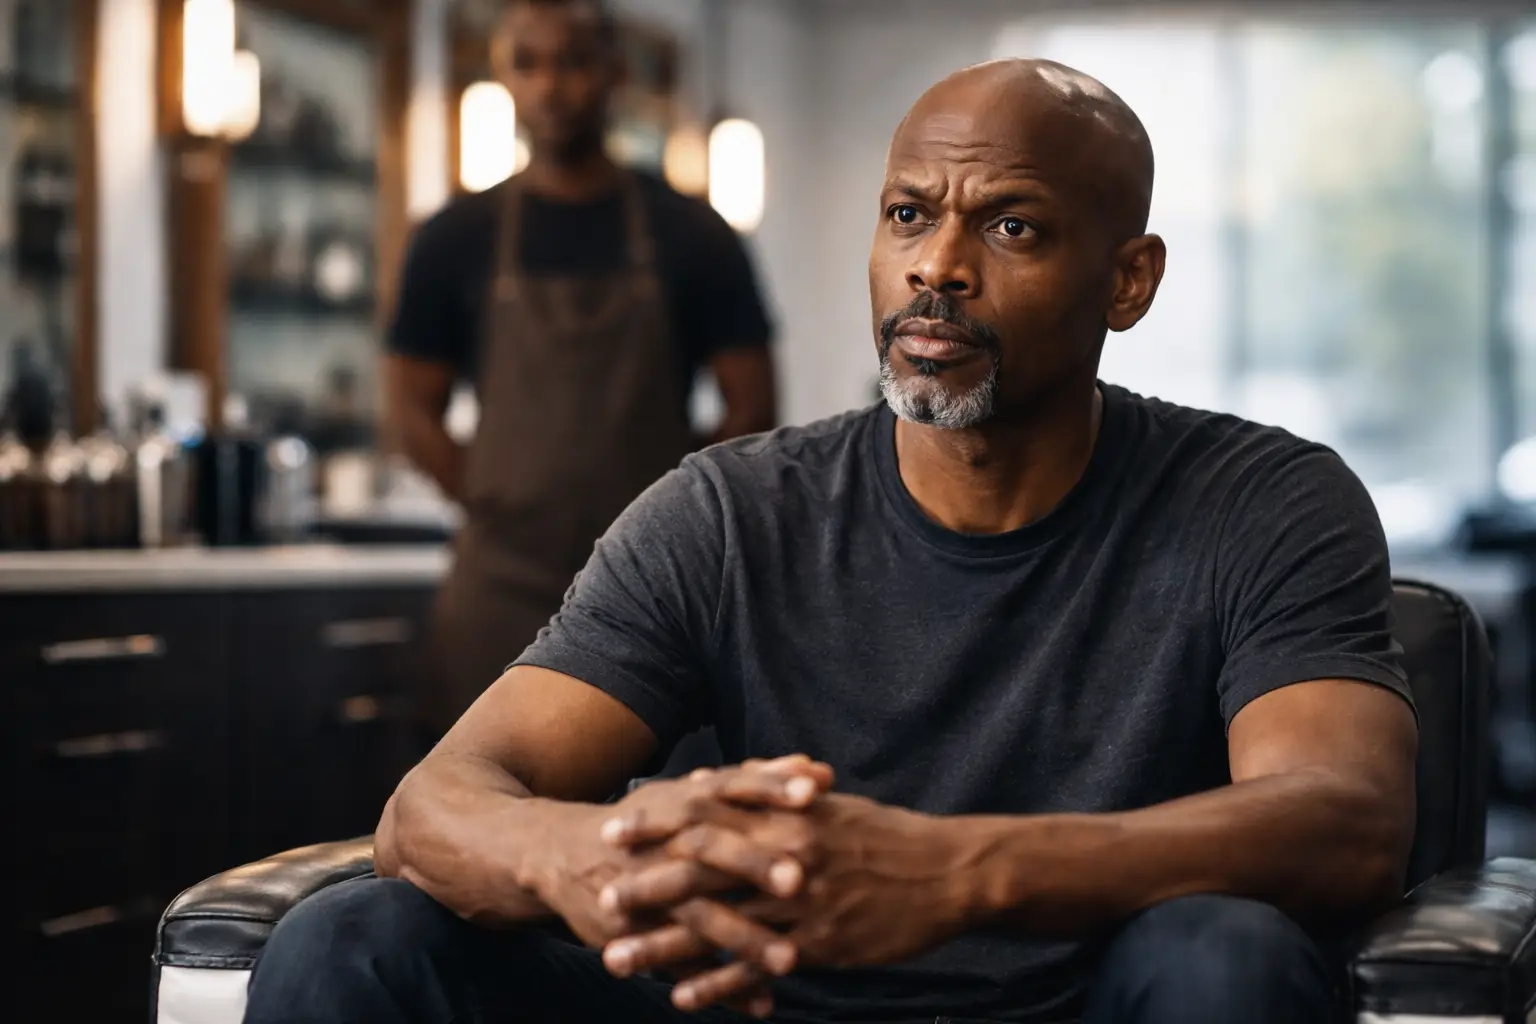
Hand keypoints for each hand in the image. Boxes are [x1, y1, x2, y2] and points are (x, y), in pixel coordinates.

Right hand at [529, 757, 833, 1014]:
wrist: (562, 854)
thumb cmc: (651, 820)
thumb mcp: (692, 792)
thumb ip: (759, 782)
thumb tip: (818, 768)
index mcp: (687, 802)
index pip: (733, 786)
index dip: (771, 787)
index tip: (815, 790)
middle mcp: (667, 842)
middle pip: (713, 851)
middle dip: (754, 865)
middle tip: (801, 880)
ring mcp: (648, 892)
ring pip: (698, 918)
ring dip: (742, 939)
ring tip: (789, 963)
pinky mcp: (636, 934)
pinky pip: (681, 965)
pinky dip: (720, 988)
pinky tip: (762, 1005)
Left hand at [601, 793, 973, 1011]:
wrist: (948, 872)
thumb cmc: (885, 835)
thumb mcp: (827, 805)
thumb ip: (771, 798)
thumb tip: (717, 785)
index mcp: (784, 815)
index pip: (706, 816)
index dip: (656, 825)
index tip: (611, 831)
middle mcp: (785, 855)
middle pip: (700, 871)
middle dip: (646, 885)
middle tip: (599, 897)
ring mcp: (799, 903)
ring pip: (718, 926)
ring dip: (663, 945)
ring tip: (616, 958)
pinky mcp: (818, 945)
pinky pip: (756, 967)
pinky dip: (717, 984)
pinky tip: (680, 998)